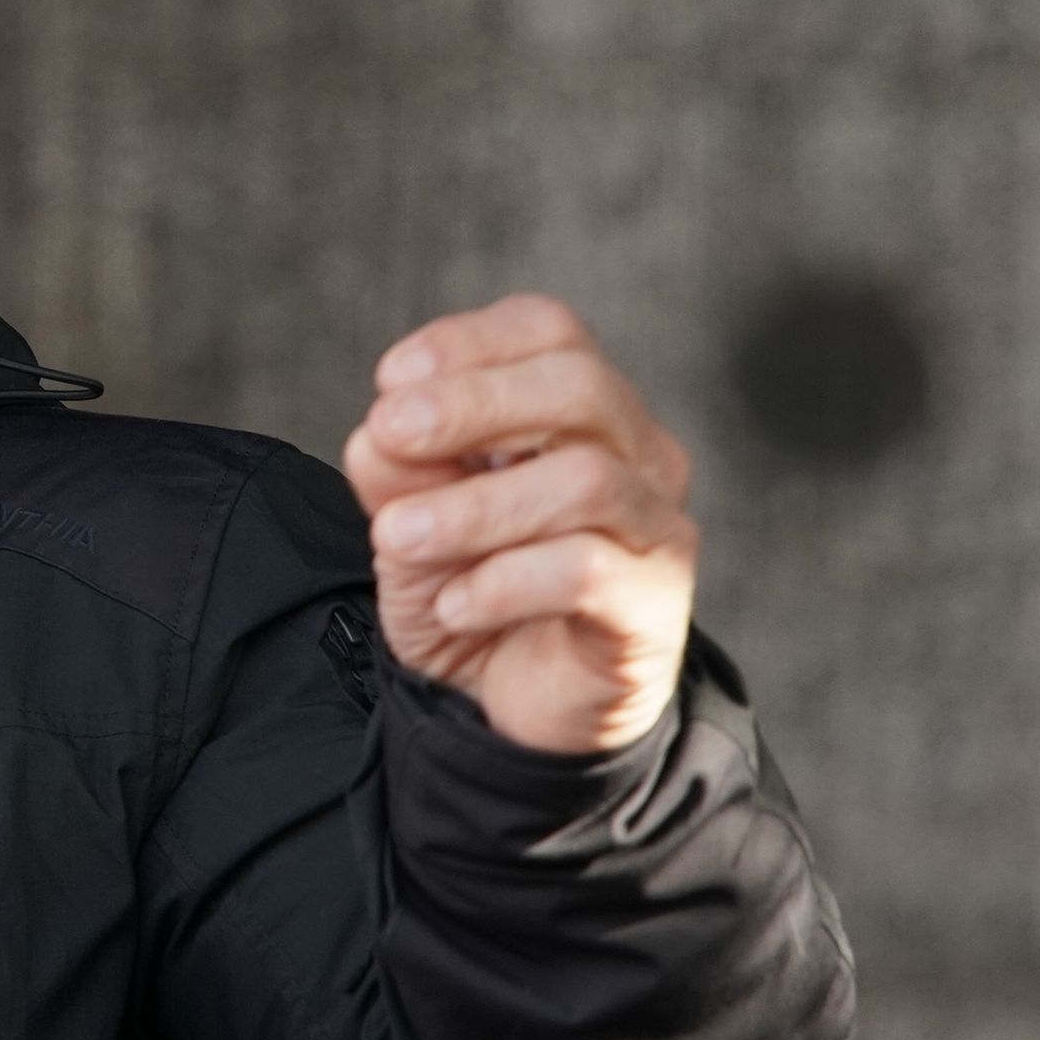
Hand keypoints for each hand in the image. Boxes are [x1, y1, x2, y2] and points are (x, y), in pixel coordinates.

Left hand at [339, 295, 697, 753]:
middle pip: (582, 385)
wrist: (511, 708)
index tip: (390, 381)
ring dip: (475, 505)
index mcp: (581, 411)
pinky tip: (455, 604)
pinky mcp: (655, 607)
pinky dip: (505, 581)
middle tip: (390, 431)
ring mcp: (657, 529)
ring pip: (586, 480)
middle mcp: (638, 455)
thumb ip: (395, 472)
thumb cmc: (472, 594)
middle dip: (474, 402)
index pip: (550, 330)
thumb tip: (381, 432)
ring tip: (397, 539)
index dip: (469, 341)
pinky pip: (590, 571)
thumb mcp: (407, 526)